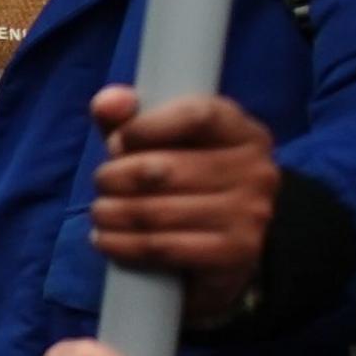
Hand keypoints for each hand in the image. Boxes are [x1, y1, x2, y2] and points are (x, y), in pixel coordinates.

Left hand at [88, 85, 278, 328]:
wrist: (229, 242)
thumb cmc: (188, 180)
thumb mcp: (164, 143)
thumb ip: (131, 119)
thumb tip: (108, 102)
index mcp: (242, 131)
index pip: (196, 115)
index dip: (144, 127)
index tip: (117, 141)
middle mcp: (255, 170)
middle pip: (160, 168)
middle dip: (113, 177)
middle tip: (101, 183)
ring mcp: (249, 214)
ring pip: (155, 212)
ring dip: (110, 213)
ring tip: (100, 212)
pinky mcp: (233, 253)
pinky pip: (162, 247)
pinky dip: (122, 244)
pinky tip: (107, 239)